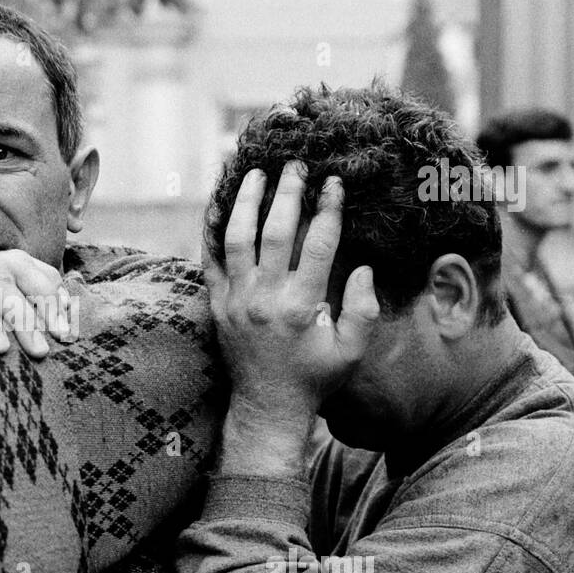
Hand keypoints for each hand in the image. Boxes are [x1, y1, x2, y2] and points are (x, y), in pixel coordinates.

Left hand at [206, 162, 378, 469]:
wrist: (267, 408)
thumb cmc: (314, 379)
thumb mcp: (351, 352)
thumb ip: (363, 310)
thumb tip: (364, 267)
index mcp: (301, 306)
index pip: (318, 244)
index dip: (328, 208)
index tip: (334, 182)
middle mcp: (264, 298)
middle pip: (275, 231)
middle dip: (287, 192)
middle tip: (296, 163)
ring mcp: (235, 300)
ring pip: (236, 238)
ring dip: (246, 201)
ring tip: (256, 173)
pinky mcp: (216, 304)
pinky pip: (209, 259)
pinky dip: (211, 230)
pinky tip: (218, 204)